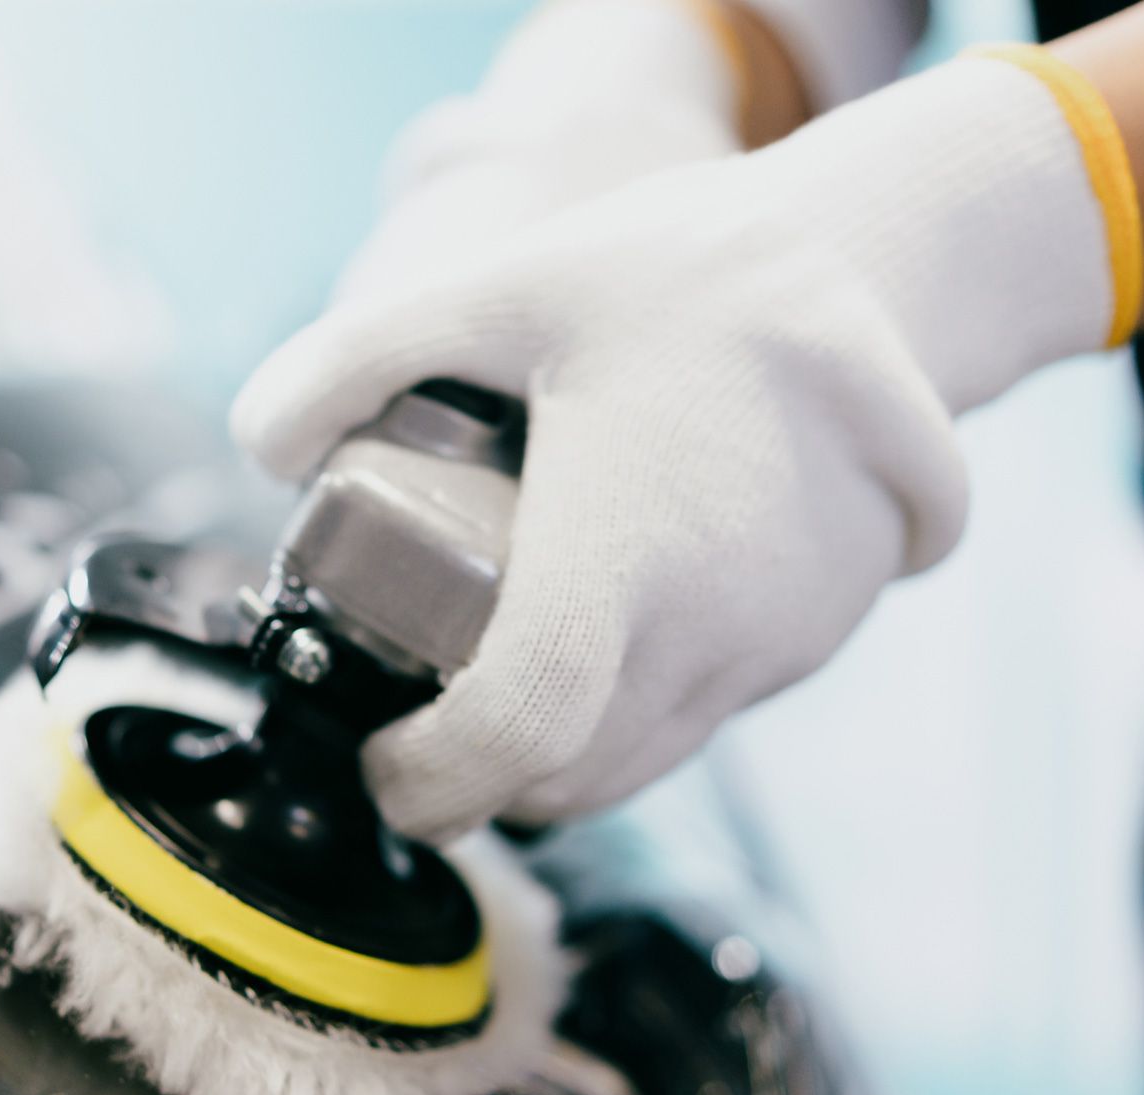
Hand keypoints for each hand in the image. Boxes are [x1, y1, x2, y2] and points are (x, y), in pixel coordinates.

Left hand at [235, 58, 1123, 840]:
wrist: (878, 263)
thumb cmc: (677, 275)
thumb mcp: (498, 284)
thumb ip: (354, 358)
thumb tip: (264, 450)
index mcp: (624, 550)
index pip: (521, 728)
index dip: (436, 779)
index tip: (390, 768)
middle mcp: (713, 622)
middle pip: (573, 776)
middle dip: (482, 783)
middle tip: (422, 735)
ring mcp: (778, 641)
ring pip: (643, 762)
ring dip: (556, 760)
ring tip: (496, 687)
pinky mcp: (815, 638)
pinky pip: (704, 716)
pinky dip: (633, 716)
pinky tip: (602, 635)